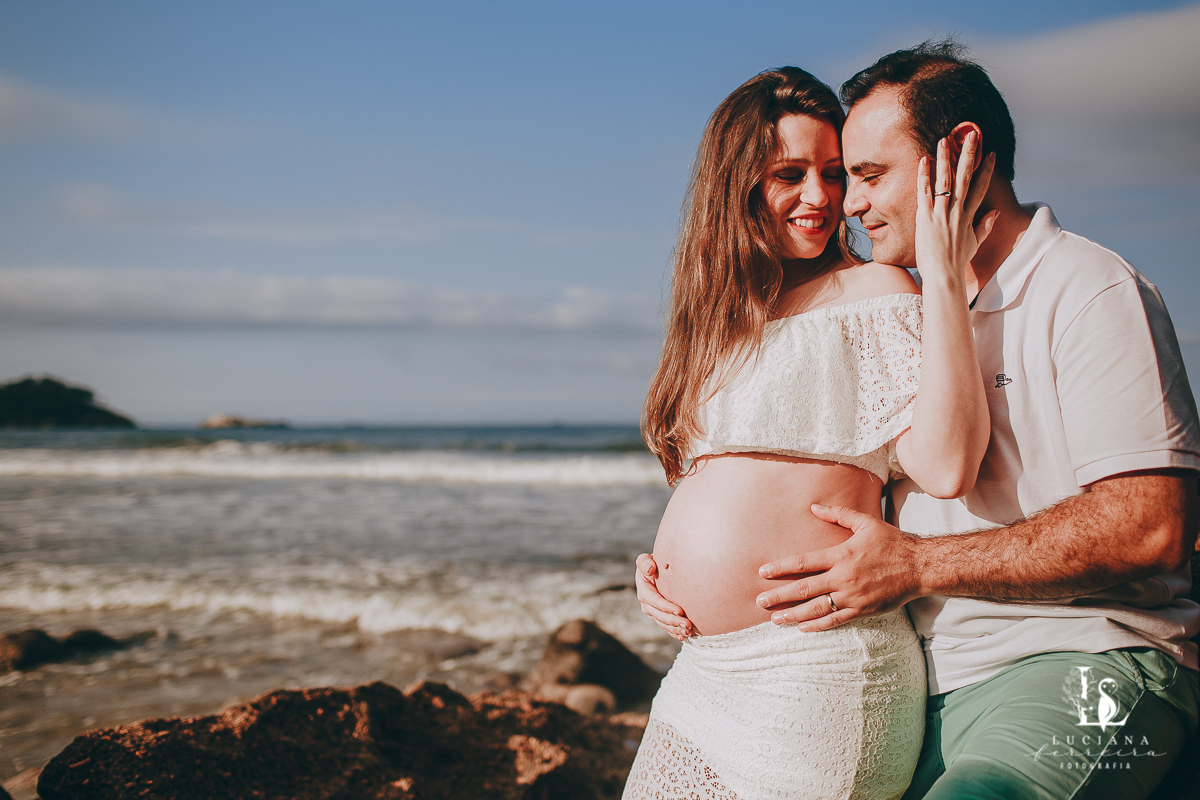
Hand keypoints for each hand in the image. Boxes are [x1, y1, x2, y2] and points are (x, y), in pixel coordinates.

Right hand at [635, 553, 692, 639]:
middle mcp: (646, 603)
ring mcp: (652, 611)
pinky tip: (684, 636)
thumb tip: (650, 569)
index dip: (666, 607)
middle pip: (659, 615)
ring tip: (688, 631)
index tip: (680, 610)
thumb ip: (644, 562)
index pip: (654, 600)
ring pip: (663, 623)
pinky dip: (675, 633)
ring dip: (675, 629)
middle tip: (688, 624)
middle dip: (673, 621)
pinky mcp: (659, 617)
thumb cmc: (655, 562)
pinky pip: (666, 627)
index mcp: (643, 589)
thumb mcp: (646, 559)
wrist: (660, 570)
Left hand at [754, 504, 925, 630]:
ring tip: (775, 619)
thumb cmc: (892, 542)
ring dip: (793, 615)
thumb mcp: (865, 523)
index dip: (781, 568)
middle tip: (760, 602)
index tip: (763, 573)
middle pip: (804, 589)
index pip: (803, 563)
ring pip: (816, 609)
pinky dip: (817, 625)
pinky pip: (835, 620)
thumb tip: (813, 507)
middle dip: (779, 596)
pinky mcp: (862, 610)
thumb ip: (838, 513)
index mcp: (841, 555)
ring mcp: (852, 596)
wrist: (920, 566)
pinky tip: (803, 628)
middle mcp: (843, 577)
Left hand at [914, 130, 998, 286]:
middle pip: (966, 177)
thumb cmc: (956, 262)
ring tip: (945, 140)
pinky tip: (924, 161)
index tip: (991, 153)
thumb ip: (984, 226)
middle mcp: (958, 212)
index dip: (986, 169)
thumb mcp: (974, 243)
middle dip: (969, 155)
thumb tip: (995, 213)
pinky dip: (924, 177)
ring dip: (945, 159)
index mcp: (969, 216)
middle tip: (972, 135)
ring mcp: (942, 214)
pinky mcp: (926, 219)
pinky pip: (925, 193)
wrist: (944, 276)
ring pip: (946, 181)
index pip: (981, 187)